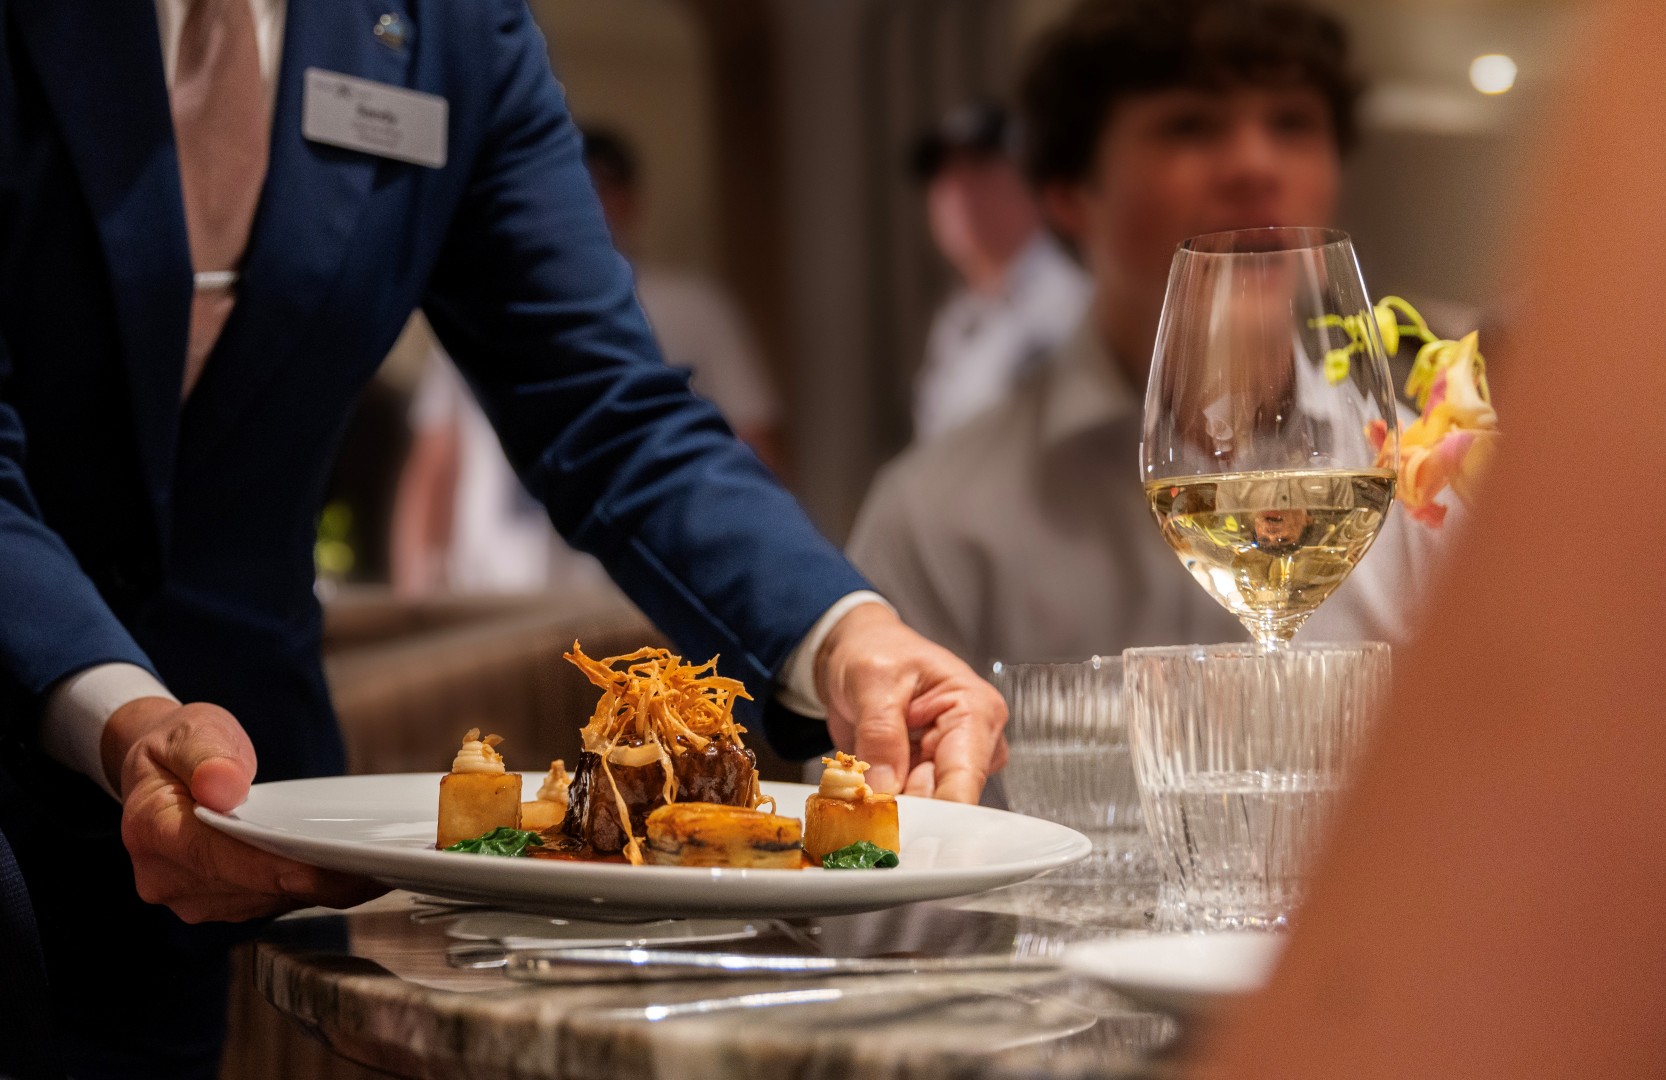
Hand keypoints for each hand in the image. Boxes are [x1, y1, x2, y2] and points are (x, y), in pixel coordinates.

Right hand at [103, 697, 384, 923]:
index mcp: (153, 831)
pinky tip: (349, 872)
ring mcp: (194, 896)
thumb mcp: (190, 730)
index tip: (333, 865)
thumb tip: (223, 786)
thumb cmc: (179, 748)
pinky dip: (310, 888)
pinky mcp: (220, 902)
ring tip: (376, 868)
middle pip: (256, 886)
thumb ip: (206, 755)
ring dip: (320, 888)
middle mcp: (168, 878)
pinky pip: (273, 900)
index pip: (224, 859)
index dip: (282, 866)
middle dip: (317, 878)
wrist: (160, 769)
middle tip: (381, 865)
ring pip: (270, 900)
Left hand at [815, 603, 1007, 802]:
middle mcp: (972, 744)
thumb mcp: (873, 680)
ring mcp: (948, 765)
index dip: (939, 813)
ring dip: (887, 810)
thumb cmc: (877, 650)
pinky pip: (903, 806)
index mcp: (976, 711)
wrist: (857, 650)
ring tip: (856, 792)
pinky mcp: (923, 778)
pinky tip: (859, 793)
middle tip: (866, 812)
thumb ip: (881, 732)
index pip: (964, 776)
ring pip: (923, 810)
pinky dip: (878, 804)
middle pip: (946, 801)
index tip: (908, 835)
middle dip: (906, 814)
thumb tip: (885, 788)